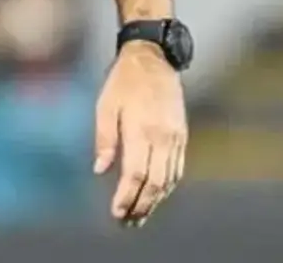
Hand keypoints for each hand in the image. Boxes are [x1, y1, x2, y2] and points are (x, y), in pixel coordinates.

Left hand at [94, 42, 186, 226]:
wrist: (154, 59)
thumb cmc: (123, 81)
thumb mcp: (105, 105)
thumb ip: (104, 139)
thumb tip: (100, 170)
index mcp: (141, 130)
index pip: (135, 174)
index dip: (126, 197)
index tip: (116, 213)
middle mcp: (162, 137)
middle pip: (154, 183)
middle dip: (141, 206)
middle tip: (127, 223)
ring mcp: (176, 138)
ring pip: (169, 180)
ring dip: (155, 202)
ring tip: (140, 217)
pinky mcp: (182, 135)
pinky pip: (177, 169)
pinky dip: (167, 187)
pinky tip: (156, 196)